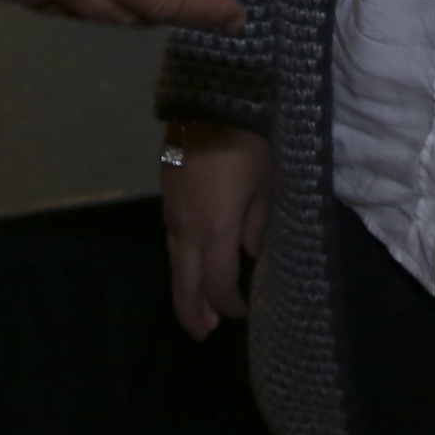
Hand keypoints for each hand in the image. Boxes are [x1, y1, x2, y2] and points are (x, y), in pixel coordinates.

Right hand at [161, 120, 270, 338]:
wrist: (213, 99)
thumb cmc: (249, 142)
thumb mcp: (267, 184)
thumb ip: (258, 224)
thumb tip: (251, 255)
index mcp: (215, 229)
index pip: (219, 282)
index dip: (230, 304)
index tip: (243, 314)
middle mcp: (186, 226)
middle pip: (184, 282)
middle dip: (192, 311)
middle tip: (201, 335)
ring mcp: (172, 210)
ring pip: (174, 260)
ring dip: (184, 287)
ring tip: (195, 310)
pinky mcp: (166, 193)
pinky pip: (171, 237)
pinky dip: (181, 259)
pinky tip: (190, 261)